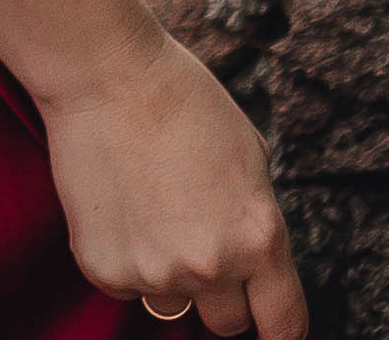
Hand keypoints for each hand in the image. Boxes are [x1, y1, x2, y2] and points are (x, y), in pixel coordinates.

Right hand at [39, 29, 306, 338]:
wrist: (106, 73)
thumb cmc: (181, 100)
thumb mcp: (250, 157)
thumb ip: (256, 220)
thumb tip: (254, 263)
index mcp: (258, 238)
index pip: (284, 324)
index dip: (279, 325)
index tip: (268, 322)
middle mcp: (211, 267)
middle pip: (227, 324)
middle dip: (220, 292)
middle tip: (197, 237)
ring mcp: (154, 273)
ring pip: (172, 303)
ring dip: (168, 272)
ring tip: (151, 208)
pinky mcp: (105, 269)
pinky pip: (126, 283)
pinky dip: (124, 255)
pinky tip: (120, 202)